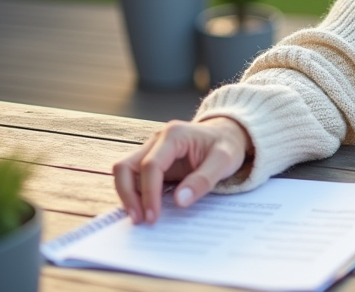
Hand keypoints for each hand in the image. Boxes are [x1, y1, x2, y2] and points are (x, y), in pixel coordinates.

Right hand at [113, 117, 252, 224]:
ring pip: (125, 172)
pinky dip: (136, 194)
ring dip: (128, 195)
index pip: (150, 165)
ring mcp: (152, 151)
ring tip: (140, 218)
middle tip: (140, 220)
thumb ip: (203, 180)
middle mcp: (157, 141)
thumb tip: (179, 201)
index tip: (153, 216)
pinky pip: (135, 178)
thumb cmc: (227, 145)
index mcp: (173, 135)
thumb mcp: (225, 161)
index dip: (148, 193)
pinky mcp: (153, 163)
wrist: (229, 135)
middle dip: (128, 195)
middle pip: (126, 166)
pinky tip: (146, 210)